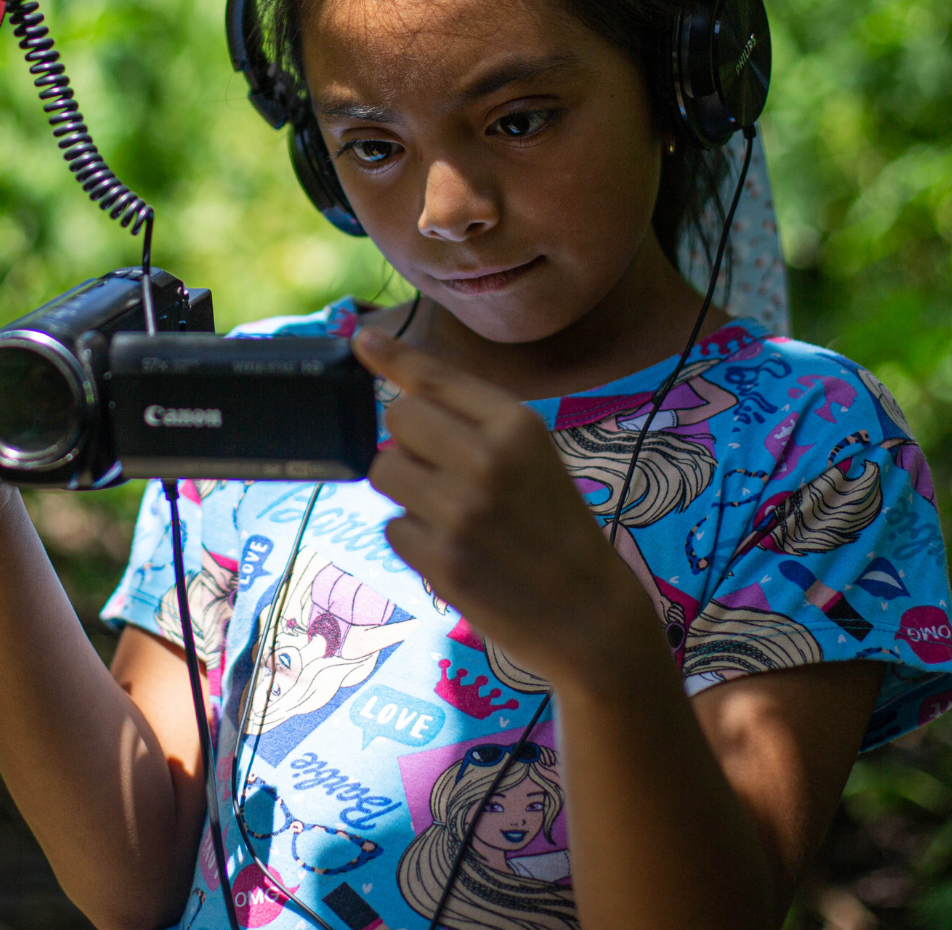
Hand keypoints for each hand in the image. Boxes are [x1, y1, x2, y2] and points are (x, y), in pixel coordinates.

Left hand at [353, 326, 648, 689]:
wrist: (590, 614)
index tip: (361, 337)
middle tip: (441, 471)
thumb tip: (400, 392)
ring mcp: (461, 512)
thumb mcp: (536, 455)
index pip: (435, 379)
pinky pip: (392, 527)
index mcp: (517, 424)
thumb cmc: (556, 526)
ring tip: (448, 512)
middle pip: (397, 419)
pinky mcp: (441, 560)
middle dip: (408, 441)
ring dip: (404, 489)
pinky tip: (454, 550)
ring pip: (383, 471)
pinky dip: (413, 538)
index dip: (392, 356)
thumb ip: (475, 421)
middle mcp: (487, 459)